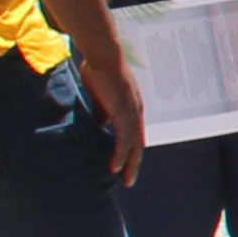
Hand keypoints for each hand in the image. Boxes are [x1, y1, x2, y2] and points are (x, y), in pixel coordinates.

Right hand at [76, 46, 148, 186]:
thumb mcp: (100, 97)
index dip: (130, 151)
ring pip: (135, 145)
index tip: (124, 166)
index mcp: (131, 108)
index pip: (134, 135)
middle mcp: (136, 112)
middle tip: (128, 181)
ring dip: (130, 164)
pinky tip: (115, 167)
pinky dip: (121, 154)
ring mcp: (132, 112)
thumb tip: (101, 125)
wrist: (102, 56)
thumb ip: (102, 111)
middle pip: (138, 144)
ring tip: (124, 180)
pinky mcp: (124, 112)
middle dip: (134, 163)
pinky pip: (124, 139)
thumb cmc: (99, 71)